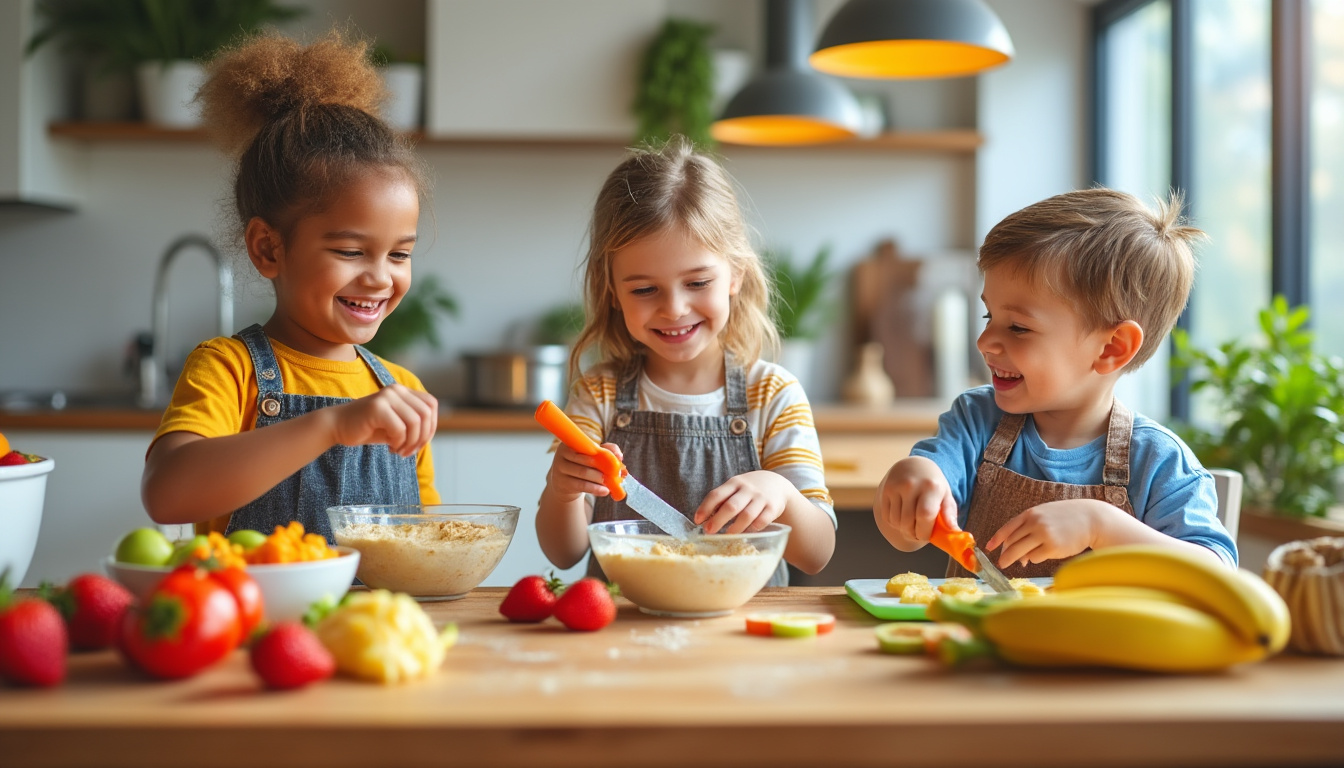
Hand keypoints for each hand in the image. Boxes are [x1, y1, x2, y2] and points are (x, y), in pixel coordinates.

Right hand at [328, 384, 437, 457]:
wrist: (337, 426)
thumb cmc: (368, 428)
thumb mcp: (396, 424)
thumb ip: (414, 424)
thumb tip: (431, 432)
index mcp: (403, 391)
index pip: (431, 405)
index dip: (432, 426)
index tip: (420, 443)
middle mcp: (397, 390)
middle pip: (426, 415)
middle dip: (422, 438)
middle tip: (408, 452)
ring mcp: (387, 396)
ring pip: (415, 422)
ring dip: (410, 442)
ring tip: (399, 451)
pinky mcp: (377, 407)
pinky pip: (400, 428)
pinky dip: (398, 442)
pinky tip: (390, 447)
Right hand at [546, 442, 623, 501]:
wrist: (565, 483)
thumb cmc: (582, 465)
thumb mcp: (592, 455)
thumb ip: (607, 450)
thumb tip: (619, 456)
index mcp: (569, 443)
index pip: (585, 445)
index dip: (599, 451)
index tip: (611, 458)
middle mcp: (562, 454)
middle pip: (585, 459)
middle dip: (601, 466)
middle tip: (614, 472)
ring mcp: (560, 469)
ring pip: (583, 472)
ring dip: (599, 478)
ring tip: (609, 482)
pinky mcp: (562, 483)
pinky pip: (581, 485)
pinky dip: (595, 489)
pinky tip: (605, 491)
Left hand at [693, 470, 791, 533]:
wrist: (777, 484)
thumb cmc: (749, 490)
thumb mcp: (735, 487)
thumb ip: (722, 499)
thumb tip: (704, 518)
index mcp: (734, 483)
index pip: (716, 494)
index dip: (705, 508)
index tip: (697, 520)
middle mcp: (747, 489)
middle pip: (731, 506)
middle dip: (718, 520)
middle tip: (709, 531)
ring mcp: (761, 498)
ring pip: (747, 515)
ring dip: (735, 528)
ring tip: (727, 536)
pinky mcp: (773, 507)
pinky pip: (762, 521)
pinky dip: (752, 529)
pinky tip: (746, 533)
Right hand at [874, 456, 957, 547]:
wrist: (915, 465)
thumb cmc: (932, 485)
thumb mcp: (945, 495)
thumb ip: (950, 514)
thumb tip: (954, 532)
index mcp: (931, 486)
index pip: (925, 515)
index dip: (924, 532)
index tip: (925, 536)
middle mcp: (911, 485)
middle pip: (908, 522)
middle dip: (913, 534)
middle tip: (918, 535)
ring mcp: (896, 486)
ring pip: (896, 521)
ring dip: (903, 530)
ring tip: (911, 525)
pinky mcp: (885, 490)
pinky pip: (887, 517)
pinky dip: (895, 523)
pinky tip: (902, 518)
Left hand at [984, 499, 1117, 566]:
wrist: (1091, 519)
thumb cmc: (1067, 518)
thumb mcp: (1045, 515)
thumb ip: (1030, 530)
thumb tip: (1020, 557)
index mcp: (1030, 514)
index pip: (1008, 528)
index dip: (997, 539)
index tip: (989, 548)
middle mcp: (1035, 523)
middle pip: (1012, 543)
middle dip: (1006, 554)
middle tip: (1001, 563)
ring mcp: (1044, 535)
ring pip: (1021, 552)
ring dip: (1018, 559)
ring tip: (1020, 563)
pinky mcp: (1053, 547)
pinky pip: (1036, 558)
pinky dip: (1036, 559)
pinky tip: (1043, 554)